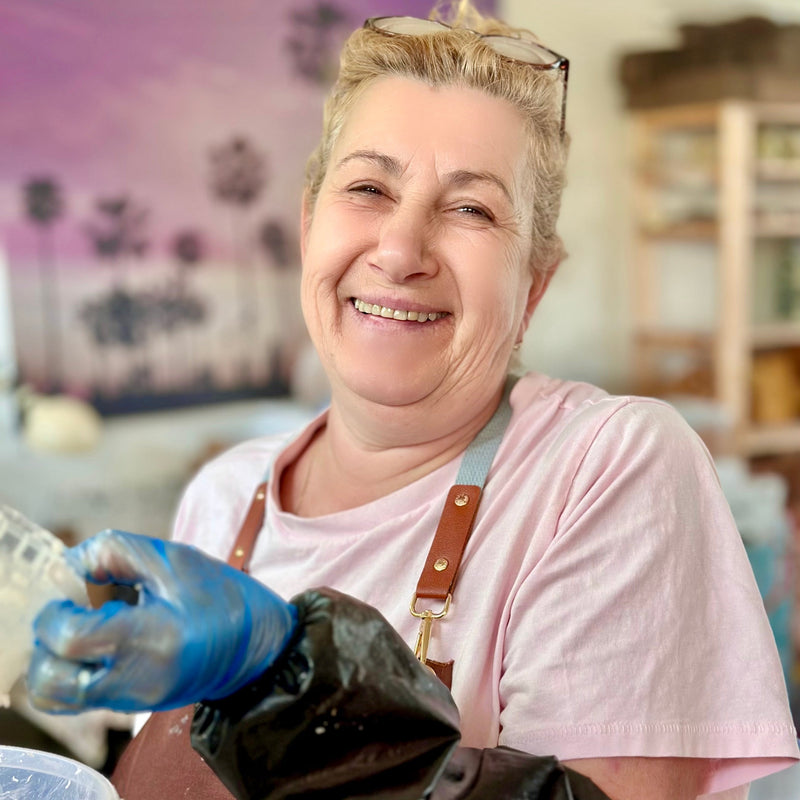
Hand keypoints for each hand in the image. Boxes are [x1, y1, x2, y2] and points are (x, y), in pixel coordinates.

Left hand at [27, 530, 296, 713]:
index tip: (74, 590)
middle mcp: (136, 679)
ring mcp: (131, 700)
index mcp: (152, 638)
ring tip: (89, 624)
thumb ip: (114, 552)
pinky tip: (103, 638)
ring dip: (56, 656)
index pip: (71, 638)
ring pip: (56, 694)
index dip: (57, 612)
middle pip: (50, 681)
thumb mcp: (175, 558)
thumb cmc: (223, 596)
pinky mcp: (131, 707)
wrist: (259, 646)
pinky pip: (78, 695)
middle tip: (74, 610)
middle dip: (48, 640)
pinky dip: (73, 668)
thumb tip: (66, 565)